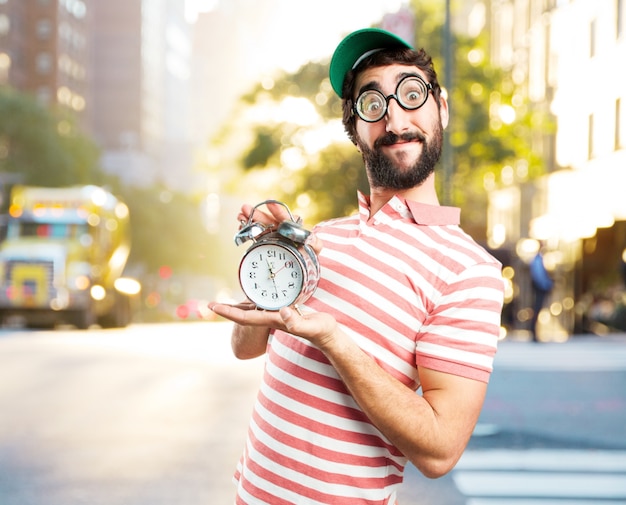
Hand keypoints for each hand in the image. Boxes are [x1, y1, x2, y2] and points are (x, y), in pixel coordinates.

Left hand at [208, 302, 337, 348]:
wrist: (330, 337)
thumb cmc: (322, 332)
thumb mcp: (312, 325)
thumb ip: (298, 322)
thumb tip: (283, 313)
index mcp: (274, 320)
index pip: (245, 317)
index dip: (229, 312)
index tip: (213, 307)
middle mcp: (273, 318)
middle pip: (244, 314)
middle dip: (227, 309)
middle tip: (210, 304)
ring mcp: (278, 316)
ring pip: (253, 310)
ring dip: (238, 306)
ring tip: (225, 300)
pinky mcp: (286, 312)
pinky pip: (264, 306)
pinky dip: (254, 301)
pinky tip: (254, 295)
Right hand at [237, 201, 323, 255]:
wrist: (303, 261)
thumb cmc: (310, 251)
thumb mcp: (315, 246)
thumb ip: (315, 242)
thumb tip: (309, 237)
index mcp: (293, 227)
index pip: (286, 219)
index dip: (278, 211)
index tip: (270, 204)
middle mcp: (281, 229)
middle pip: (268, 221)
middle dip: (257, 214)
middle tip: (244, 207)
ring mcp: (272, 236)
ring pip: (259, 226)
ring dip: (249, 220)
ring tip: (240, 215)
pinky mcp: (265, 243)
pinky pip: (255, 236)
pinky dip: (247, 231)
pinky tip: (241, 227)